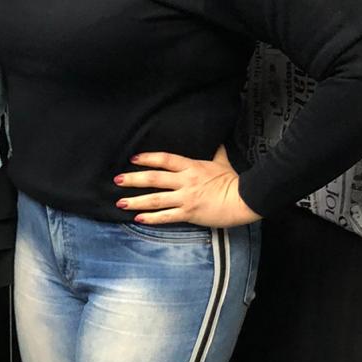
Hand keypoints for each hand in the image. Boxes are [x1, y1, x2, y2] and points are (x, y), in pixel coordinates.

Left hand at [114, 145, 260, 228]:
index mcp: (192, 167)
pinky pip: (166, 216)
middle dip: (133, 179)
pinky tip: (138, 218)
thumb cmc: (234, 181)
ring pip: (155, 199)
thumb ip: (216, 153)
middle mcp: (185, 181)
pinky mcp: (189, 214)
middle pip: (154, 178)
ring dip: (136, 200)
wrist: (244, 199)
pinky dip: (151, 218)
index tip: (133, 159)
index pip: (165, 159)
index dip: (148, 158)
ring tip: (121, 202)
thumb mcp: (223, 162)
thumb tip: (218, 143)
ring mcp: (186, 198)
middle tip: (117, 180)